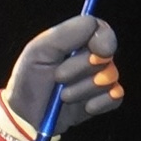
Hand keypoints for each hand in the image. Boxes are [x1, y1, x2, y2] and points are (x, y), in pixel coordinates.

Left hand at [0, 15, 121, 136]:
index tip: (99, 50)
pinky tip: (85, 107)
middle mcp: (91, 58)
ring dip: (84, 89)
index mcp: (76, 41)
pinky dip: (100, 103)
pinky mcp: (102, 101)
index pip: (101, 30)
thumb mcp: (39, 51)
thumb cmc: (30, 78)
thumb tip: (94, 25)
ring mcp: (99, 80)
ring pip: (109, 78)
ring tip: (63, 96)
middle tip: (58, 77)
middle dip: (80, 69)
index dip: (104, 38)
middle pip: (105, 57)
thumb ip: (66, 34)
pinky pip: (115, 97)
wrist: (26, 114)